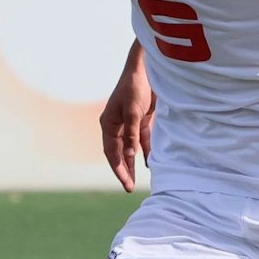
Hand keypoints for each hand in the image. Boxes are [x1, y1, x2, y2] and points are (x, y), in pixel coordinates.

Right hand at [99, 58, 154, 191]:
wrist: (146, 69)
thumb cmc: (135, 88)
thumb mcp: (133, 113)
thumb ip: (132, 134)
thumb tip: (130, 155)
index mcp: (108, 124)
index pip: (111, 152)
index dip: (118, 169)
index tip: (126, 184)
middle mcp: (116, 125)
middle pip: (119, 153)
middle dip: (124, 170)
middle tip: (129, 188)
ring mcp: (128, 122)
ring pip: (130, 148)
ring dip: (133, 163)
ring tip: (136, 180)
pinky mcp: (141, 119)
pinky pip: (142, 139)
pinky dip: (145, 150)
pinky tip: (149, 162)